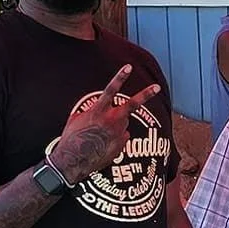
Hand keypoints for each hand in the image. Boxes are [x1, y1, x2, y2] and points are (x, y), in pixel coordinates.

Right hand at [51, 65, 161, 181]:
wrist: (74, 160)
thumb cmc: (72, 138)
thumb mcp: (76, 118)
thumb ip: (91, 111)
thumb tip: (98, 112)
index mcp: (98, 110)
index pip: (111, 90)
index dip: (120, 77)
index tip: (128, 67)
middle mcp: (112, 120)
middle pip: (132, 105)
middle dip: (145, 94)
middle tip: (156, 87)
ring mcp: (119, 132)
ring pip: (123, 123)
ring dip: (115, 125)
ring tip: (99, 135)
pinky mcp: (122, 144)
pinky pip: (121, 137)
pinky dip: (114, 139)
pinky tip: (103, 145)